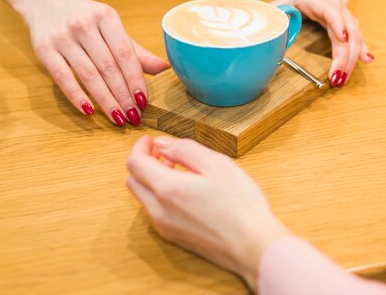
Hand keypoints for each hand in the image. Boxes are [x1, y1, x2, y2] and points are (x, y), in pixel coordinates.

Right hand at [19, 0, 169, 125]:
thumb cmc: (86, 18)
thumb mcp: (112, 28)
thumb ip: (136, 51)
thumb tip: (165, 67)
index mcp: (106, 16)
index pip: (125, 53)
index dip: (136, 79)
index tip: (143, 100)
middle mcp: (84, 25)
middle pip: (108, 67)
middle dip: (123, 95)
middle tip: (133, 115)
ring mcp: (62, 37)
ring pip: (88, 74)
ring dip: (105, 100)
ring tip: (118, 117)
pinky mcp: (44, 49)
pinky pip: (63, 77)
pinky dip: (77, 96)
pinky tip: (89, 111)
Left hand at [126, 135, 289, 290]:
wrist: (252, 245)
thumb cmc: (240, 204)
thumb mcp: (216, 164)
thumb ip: (184, 149)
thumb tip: (162, 144)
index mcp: (167, 188)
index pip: (135, 163)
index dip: (140, 147)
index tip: (151, 140)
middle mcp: (158, 210)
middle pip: (133, 181)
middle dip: (144, 162)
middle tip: (164, 153)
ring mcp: (165, 227)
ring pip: (143, 197)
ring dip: (152, 179)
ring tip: (179, 170)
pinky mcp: (174, 237)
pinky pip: (155, 211)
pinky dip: (160, 196)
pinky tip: (186, 191)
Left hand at [272, 0, 372, 87]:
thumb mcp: (281, 3)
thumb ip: (271, 17)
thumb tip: (257, 34)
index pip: (330, 10)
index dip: (337, 22)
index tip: (343, 37)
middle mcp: (335, 7)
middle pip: (345, 30)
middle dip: (343, 55)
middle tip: (336, 77)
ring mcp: (345, 17)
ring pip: (355, 36)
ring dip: (351, 59)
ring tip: (342, 78)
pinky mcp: (350, 27)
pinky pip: (359, 39)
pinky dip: (362, 51)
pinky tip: (367, 61)